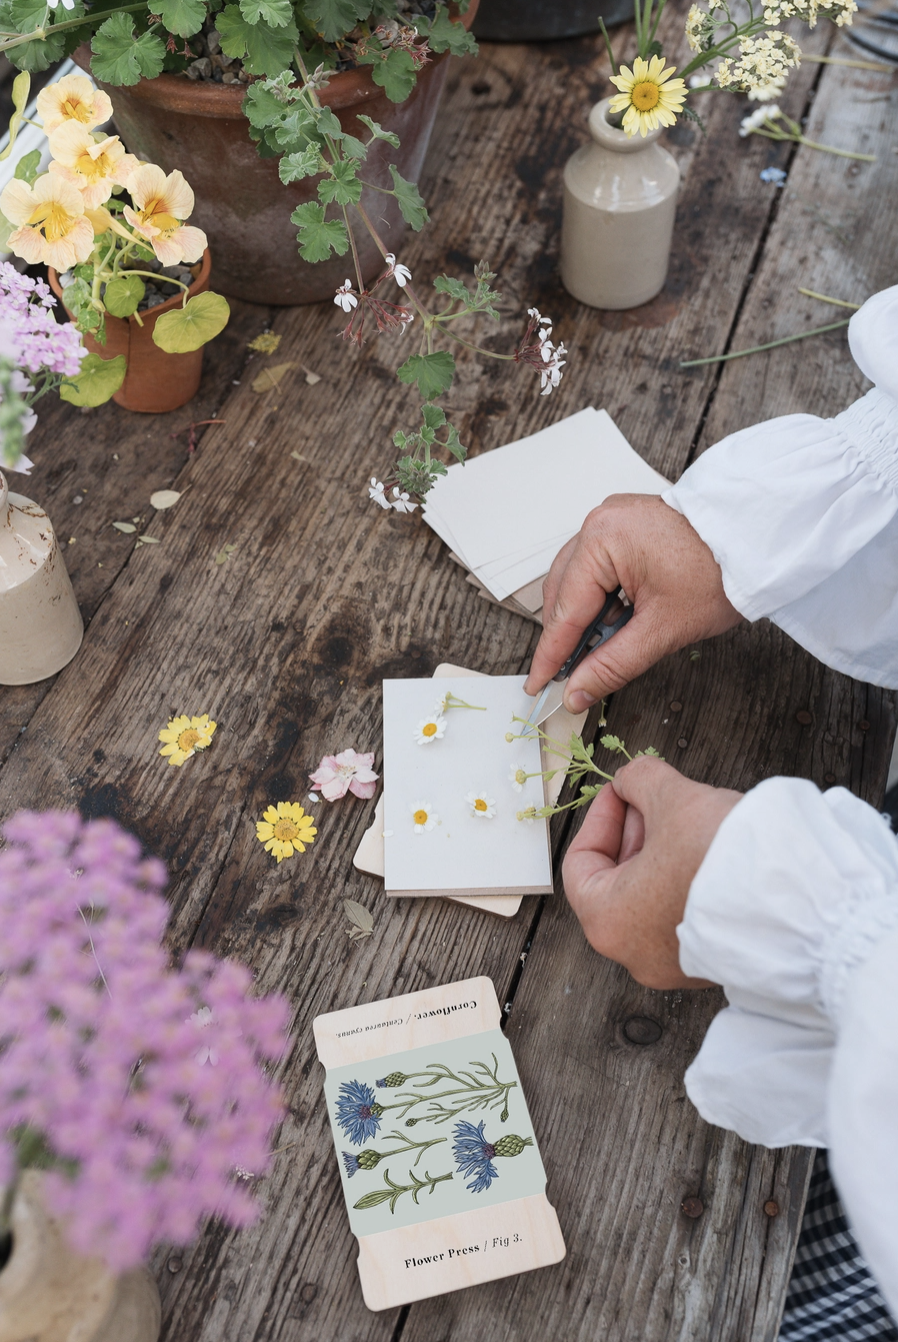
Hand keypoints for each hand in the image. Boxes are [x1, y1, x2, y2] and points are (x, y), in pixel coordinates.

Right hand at [524, 495, 742, 712]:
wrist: (759, 542)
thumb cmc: (721, 573)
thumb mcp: (662, 630)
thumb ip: (612, 665)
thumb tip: (578, 691)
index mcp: (602, 539)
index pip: (564, 611)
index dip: (550, 656)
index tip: (538, 685)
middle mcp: (599, 522)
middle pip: (563, 593)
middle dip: (567, 637)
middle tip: (571, 677)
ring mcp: (611, 519)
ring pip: (577, 580)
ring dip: (584, 617)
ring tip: (600, 650)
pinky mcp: (625, 525)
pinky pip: (595, 565)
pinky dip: (600, 597)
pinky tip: (615, 621)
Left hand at [562, 755, 741, 988]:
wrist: (801, 898)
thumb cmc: (723, 856)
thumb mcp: (672, 798)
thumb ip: (640, 781)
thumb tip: (632, 778)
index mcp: (608, 922)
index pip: (581, 863)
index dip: (601, 817)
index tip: (621, 791)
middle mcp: (635, 955)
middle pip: (617, 881)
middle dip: (636, 832)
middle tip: (653, 798)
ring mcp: (676, 964)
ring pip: (652, 898)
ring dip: (663, 854)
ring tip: (686, 818)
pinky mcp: (712, 962)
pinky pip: (685, 915)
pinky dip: (687, 881)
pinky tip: (708, 849)